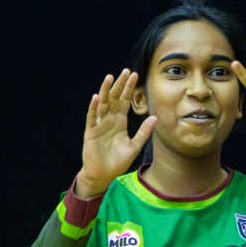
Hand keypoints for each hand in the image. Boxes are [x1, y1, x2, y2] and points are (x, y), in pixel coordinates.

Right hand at [76, 69, 155, 198]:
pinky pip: (92, 117)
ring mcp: (99, 124)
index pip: (125, 101)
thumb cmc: (118, 161)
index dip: (129, 89)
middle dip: (120, 85)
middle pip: (115, 98)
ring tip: (110, 77)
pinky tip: (97, 97)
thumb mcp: (134, 146)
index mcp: (120, 122)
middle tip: (126, 71)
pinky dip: (94, 107)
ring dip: (106, 91)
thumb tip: (155, 118)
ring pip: (103, 104)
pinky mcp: (90, 132)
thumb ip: (144, 132)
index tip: (135, 75)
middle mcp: (109, 120)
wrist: (104, 175)